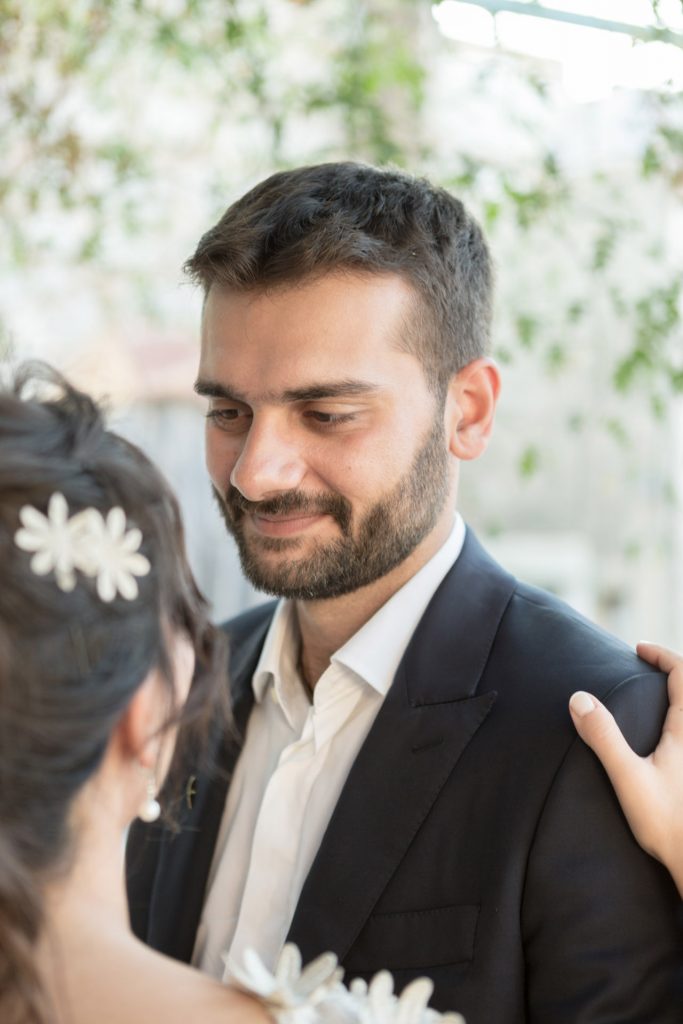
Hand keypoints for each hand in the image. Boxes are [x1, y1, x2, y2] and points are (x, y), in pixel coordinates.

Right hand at [569, 642, 682, 896]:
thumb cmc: (669, 824)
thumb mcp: (629, 778)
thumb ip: (604, 737)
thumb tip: (579, 699)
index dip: (662, 656)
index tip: (639, 649)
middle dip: (674, 673)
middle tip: (648, 668)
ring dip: (678, 699)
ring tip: (654, 700)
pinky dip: (678, 723)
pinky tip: (663, 742)